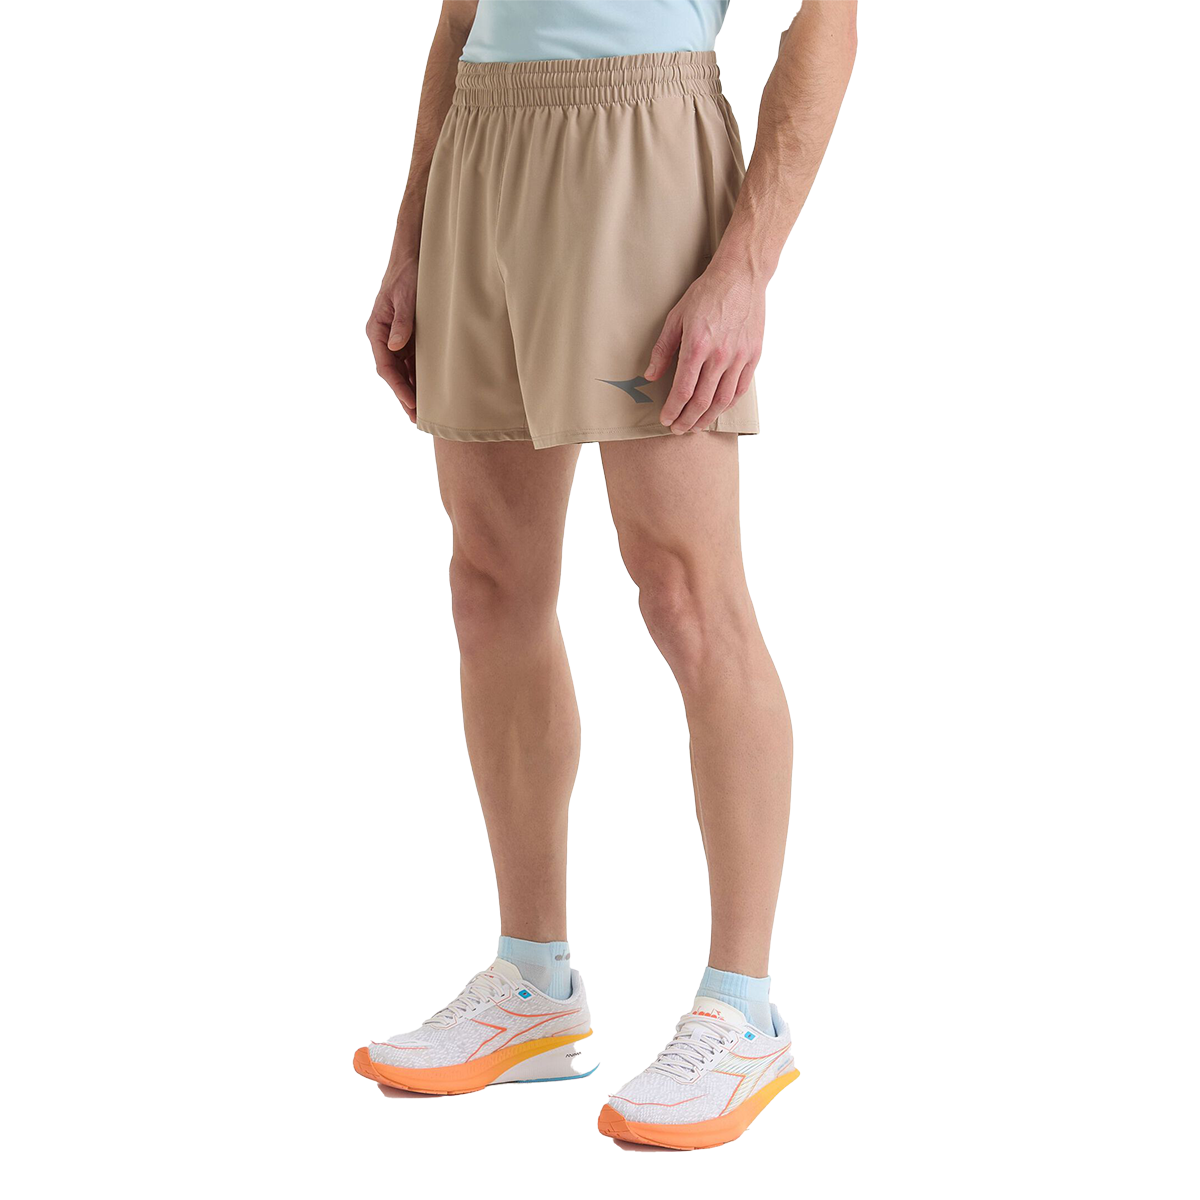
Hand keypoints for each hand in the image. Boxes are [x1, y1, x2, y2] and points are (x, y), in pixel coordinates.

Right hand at [366, 259, 417, 421]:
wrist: (413, 257)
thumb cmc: (407, 275)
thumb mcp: (405, 298)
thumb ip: (401, 322)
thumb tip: (395, 346)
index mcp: (376, 331)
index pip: (386, 367)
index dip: (398, 388)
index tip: (411, 404)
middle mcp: (383, 337)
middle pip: (393, 374)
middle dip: (405, 396)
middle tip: (418, 419)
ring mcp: (395, 338)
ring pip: (402, 371)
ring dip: (412, 389)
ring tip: (424, 411)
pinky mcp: (407, 336)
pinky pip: (411, 362)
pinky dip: (418, 376)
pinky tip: (428, 390)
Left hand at [645, 265, 764, 433]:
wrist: (741, 276)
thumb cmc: (706, 293)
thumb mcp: (676, 317)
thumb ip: (663, 349)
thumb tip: (651, 375)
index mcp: (697, 346)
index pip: (683, 390)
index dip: (673, 410)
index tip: (666, 420)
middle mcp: (719, 356)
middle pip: (702, 401)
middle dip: (687, 420)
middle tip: (678, 429)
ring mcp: (739, 357)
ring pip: (723, 400)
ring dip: (708, 418)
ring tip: (696, 426)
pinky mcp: (753, 356)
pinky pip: (740, 389)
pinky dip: (728, 404)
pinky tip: (718, 410)